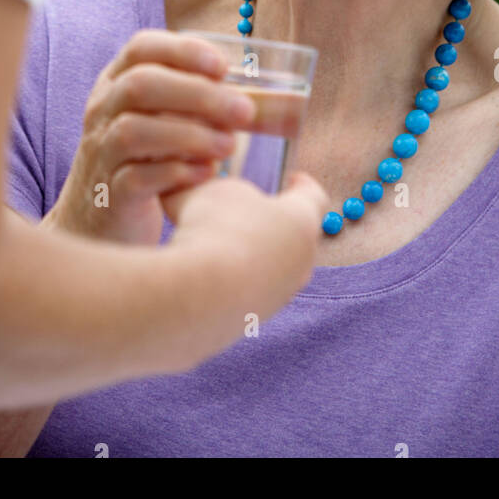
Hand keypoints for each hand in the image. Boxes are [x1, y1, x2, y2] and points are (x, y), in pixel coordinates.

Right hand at [43, 29, 255, 244]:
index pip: (141, 47)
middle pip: (141, 85)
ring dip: (190, 134)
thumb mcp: (158, 119)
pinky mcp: (108, 195)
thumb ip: (192, 100)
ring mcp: (101, 152)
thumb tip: (260, 94)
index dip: (184, 50)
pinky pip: (136, 178)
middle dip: (198, 94)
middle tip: (245, 112)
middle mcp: (103, 111)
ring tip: (230, 146)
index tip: (224, 66)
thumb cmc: (143, 158)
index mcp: (116, 82)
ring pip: (134, 131)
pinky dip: (176, 172)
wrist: (96, 219)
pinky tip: (206, 174)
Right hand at [165, 171, 328, 325]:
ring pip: (274, 270)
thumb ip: (202, 186)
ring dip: (252, 258)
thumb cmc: (215, 229)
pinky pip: (250, 295)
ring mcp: (280, 295)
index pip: (314, 198)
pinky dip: (233, 284)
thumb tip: (183, 186)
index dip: (302, 185)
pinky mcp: (255, 320)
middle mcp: (300, 261)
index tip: (291, 179)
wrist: (201, 295)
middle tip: (247, 213)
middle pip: (296, 237)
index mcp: (300, 220)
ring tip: (218, 247)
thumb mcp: (205, 190)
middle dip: (274, 224)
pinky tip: (207, 278)